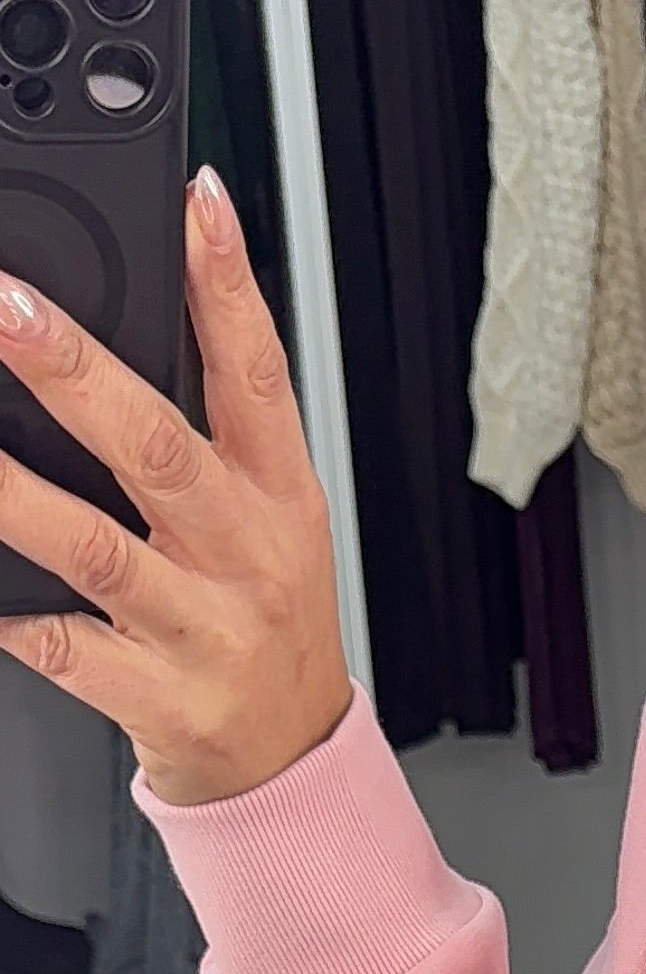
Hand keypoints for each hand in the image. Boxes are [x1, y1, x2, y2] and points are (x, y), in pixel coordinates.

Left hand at [0, 168, 353, 807]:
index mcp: (280, 499)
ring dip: (20, 495)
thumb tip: (133, 324)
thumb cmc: (264, 630)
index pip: (258, 374)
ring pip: (99, 549)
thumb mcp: (272, 524)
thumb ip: (213, 433)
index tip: (194, 203)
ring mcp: (203, 632)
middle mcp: (246, 558)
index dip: (229, 285)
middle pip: (159, 448)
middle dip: (76, 372)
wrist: (290, 769)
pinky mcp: (164, 700)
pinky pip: (70, 653)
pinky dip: (18, 619)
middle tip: (8, 307)